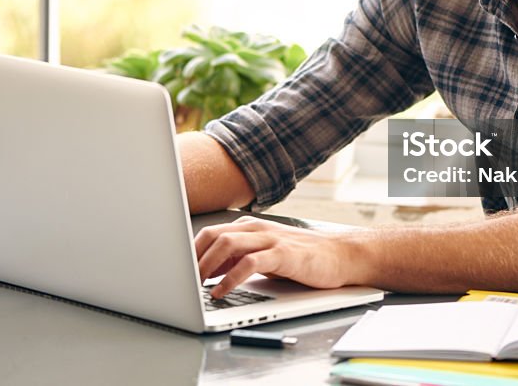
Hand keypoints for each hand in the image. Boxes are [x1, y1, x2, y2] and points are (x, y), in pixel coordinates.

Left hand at [194, 216, 358, 297]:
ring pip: (228, 244)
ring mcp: (271, 240)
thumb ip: (238, 258)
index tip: (176, 268)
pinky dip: (230, 278)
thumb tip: (207, 271)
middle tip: (180, 278)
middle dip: (193, 257)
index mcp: (250, 227)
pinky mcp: (283, 255)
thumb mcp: (265, 254)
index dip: (190, 250)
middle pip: (214, 235)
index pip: (211, 232)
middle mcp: (258, 229)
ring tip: (194, 285)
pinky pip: (249, 263)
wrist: (341, 255)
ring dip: (207, 265)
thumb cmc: (303, 257)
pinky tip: (221, 291)